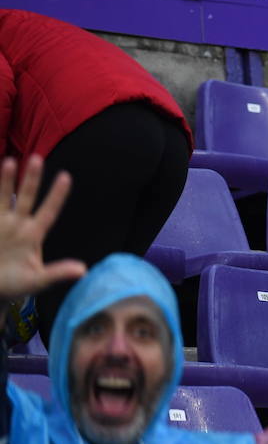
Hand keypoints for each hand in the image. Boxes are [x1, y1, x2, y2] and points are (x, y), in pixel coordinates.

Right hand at [0, 156, 85, 303]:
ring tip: (9, 161)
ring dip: (6, 181)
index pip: (49, 211)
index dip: (57, 195)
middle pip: (27, 198)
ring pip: (4, 198)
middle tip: (37, 159)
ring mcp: (0, 224)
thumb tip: (83, 270)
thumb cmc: (16, 285)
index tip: (66, 176)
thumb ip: (57, 273)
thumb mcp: (37, 280)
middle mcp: (18, 224)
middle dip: (31, 179)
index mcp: (34, 235)